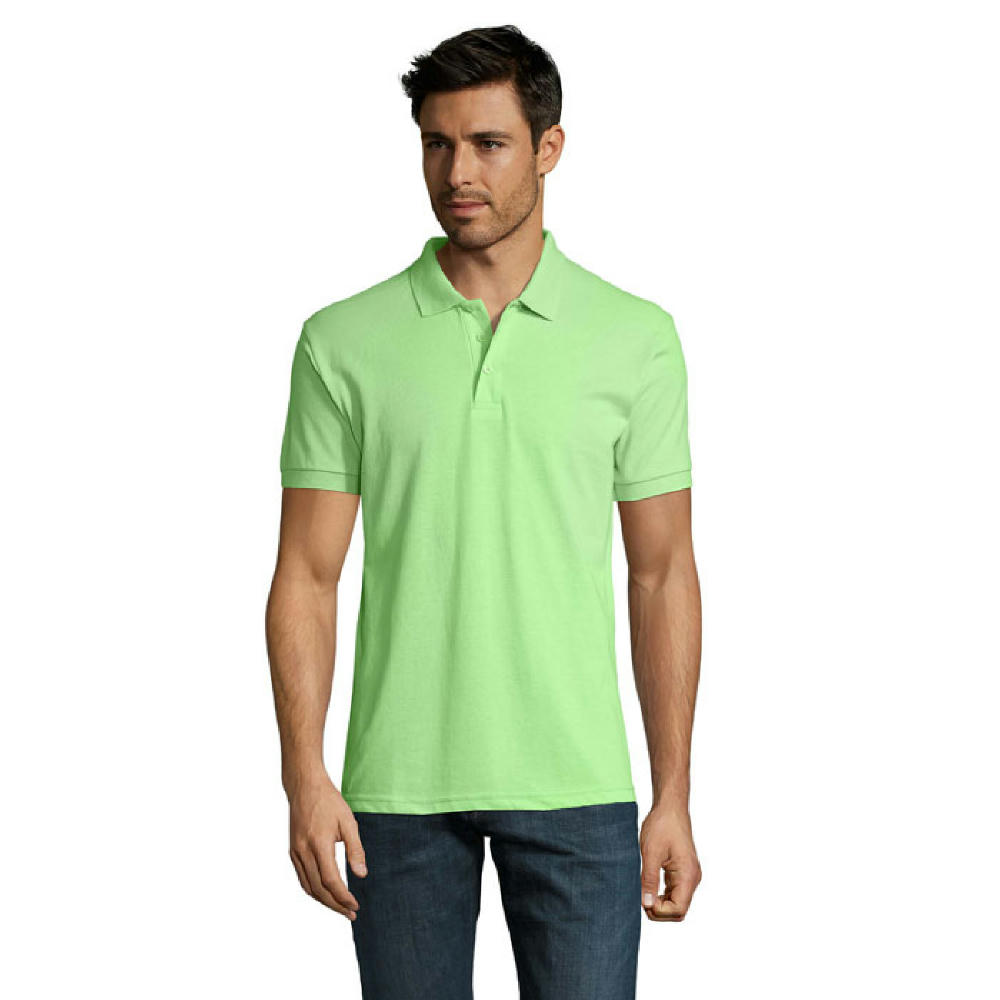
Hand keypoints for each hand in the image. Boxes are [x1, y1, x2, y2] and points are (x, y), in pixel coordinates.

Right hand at [287, 770, 366, 920]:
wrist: (305, 787)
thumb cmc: (329, 802)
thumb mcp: (348, 822)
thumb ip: (355, 849)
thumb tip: (361, 874)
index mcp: (318, 844)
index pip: (330, 880)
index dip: (342, 897)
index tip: (355, 905)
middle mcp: (303, 852)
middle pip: (318, 889)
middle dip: (335, 905)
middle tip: (351, 913)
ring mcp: (295, 853)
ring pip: (308, 887)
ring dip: (324, 901)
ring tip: (340, 908)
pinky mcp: (293, 852)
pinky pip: (302, 878)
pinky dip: (313, 890)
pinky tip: (325, 893)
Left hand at [639, 801, 701, 920]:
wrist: (670, 807)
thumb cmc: (662, 825)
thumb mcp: (651, 853)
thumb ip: (649, 880)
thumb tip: (646, 905)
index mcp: (688, 875)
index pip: (678, 909)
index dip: (660, 911)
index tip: (643, 900)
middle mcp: (692, 878)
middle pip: (678, 910)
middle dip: (659, 910)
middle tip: (641, 898)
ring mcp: (689, 875)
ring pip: (676, 903)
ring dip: (660, 903)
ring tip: (642, 892)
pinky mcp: (683, 871)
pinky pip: (675, 892)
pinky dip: (662, 895)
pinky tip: (648, 887)